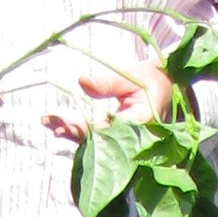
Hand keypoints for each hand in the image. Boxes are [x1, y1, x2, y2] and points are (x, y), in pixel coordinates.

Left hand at [46, 53, 177, 144]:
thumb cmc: (152, 80)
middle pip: (96, 140)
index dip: (81, 129)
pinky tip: (59, 126)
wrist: (169, 87)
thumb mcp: (131, 76)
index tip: (61, 124)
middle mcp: (131, 139)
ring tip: (48, 122)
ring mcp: (125, 140)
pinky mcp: (119, 136)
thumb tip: (81, 82)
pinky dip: (78, 130)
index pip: (104, 131)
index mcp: (138, 125)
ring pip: (94, 140)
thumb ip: (107, 82)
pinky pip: (97, 136)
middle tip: (48, 121)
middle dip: (70, 131)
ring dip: (70, 131)